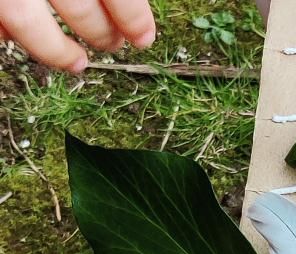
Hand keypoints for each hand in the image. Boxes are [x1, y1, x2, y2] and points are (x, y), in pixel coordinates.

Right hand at [0, 0, 154, 72]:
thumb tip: (127, 11)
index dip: (133, 18)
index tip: (144, 37)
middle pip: (79, 9)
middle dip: (102, 34)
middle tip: (114, 44)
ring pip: (29, 23)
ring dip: (57, 51)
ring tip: (78, 63)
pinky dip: (12, 37)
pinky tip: (28, 40)